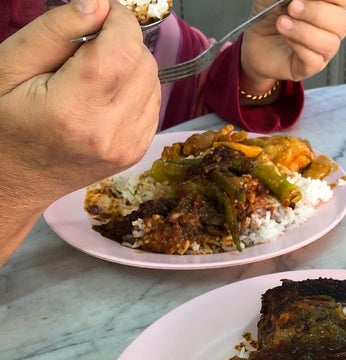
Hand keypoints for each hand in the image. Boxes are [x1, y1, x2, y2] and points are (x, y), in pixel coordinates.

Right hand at [0, 0, 160, 265]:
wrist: (15, 178)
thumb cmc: (4, 121)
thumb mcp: (11, 65)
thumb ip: (56, 31)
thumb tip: (98, 4)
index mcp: (74, 110)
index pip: (124, 50)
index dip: (120, 20)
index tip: (102, 12)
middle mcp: (109, 132)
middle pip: (144, 64)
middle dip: (124, 41)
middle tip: (90, 44)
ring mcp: (128, 147)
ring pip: (153, 83)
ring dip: (132, 65)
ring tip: (94, 73)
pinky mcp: (136, 152)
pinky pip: (153, 105)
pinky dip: (136, 89)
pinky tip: (106, 94)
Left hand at [240, 0, 345, 95]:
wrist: (254, 41)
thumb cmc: (269, 16)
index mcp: (327, 6)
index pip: (343, 0)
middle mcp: (329, 29)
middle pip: (342, 21)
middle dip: (316, 12)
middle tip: (293, 7)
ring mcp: (322, 50)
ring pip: (329, 43)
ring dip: (304, 31)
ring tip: (283, 23)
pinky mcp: (310, 67)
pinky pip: (314, 59)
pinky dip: (298, 46)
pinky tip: (285, 37)